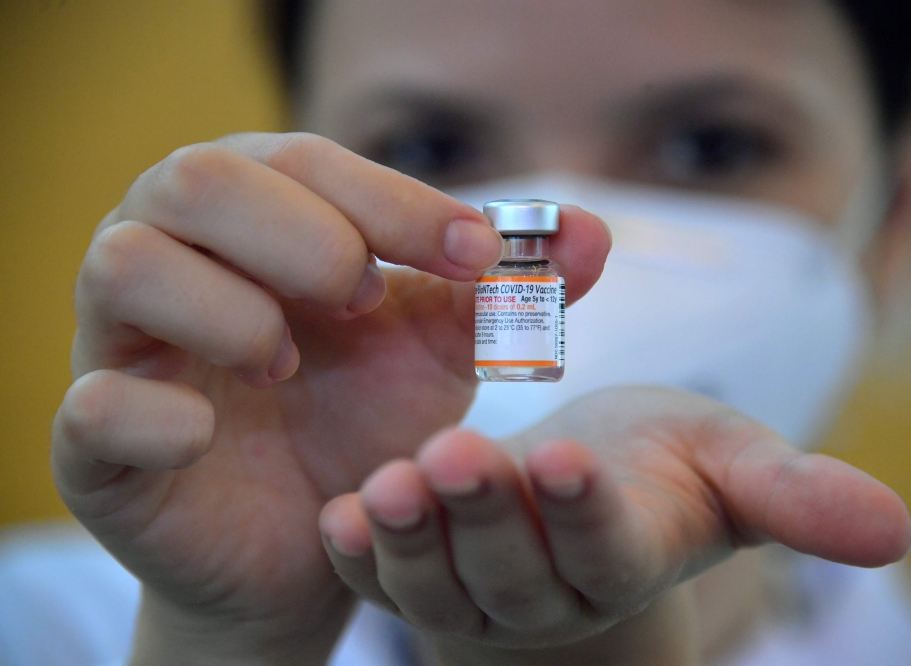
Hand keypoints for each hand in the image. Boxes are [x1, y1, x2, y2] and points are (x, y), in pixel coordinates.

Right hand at [49, 132, 610, 664]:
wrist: (310, 544)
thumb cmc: (362, 424)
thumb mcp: (440, 353)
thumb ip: (507, 294)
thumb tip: (595, 232)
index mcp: (254, 216)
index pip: (304, 159)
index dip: (393, 200)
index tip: (479, 258)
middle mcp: (175, 255)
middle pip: (197, 179)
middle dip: (300, 236)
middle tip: (366, 301)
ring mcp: (122, 345)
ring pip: (126, 262)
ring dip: (228, 308)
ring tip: (288, 365)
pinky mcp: (95, 440)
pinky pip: (93, 403)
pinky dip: (157, 414)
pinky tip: (213, 436)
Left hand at [320, 386, 910, 664]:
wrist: (582, 493)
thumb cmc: (663, 469)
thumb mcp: (729, 465)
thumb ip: (792, 493)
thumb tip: (894, 528)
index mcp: (627, 552)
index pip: (610, 546)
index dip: (590, 511)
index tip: (570, 459)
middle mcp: (549, 589)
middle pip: (516, 568)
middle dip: (487, 515)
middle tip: (457, 457)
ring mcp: (478, 594)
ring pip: (443, 583)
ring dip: (414, 537)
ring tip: (388, 483)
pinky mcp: (420, 579)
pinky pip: (384, 582)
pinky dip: (361, 557)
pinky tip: (335, 516)